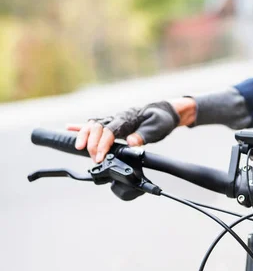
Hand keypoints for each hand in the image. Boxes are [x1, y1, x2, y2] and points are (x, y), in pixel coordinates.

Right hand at [67, 98, 196, 162]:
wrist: (164, 112)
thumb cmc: (161, 120)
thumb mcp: (157, 128)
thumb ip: (143, 135)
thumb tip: (131, 142)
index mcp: (127, 119)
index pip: (110, 131)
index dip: (103, 144)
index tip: (100, 157)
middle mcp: (117, 118)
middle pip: (97, 128)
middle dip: (92, 143)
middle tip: (94, 159)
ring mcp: (114, 120)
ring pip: (93, 125)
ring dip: (84, 136)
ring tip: (78, 147)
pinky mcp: (114, 123)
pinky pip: (95, 124)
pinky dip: (82, 126)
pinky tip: (69, 128)